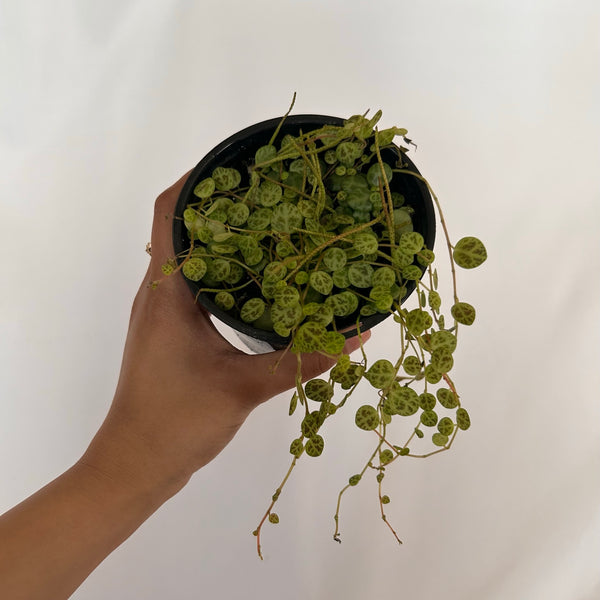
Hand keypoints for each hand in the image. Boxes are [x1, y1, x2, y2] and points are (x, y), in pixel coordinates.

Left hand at [80, 172, 368, 496]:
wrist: (135, 465)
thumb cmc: (176, 422)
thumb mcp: (246, 387)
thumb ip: (303, 359)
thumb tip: (357, 335)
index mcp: (167, 292)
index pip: (171, 213)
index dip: (198, 178)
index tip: (240, 164)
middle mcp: (159, 292)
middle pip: (183, 227)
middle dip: (223, 203)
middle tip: (273, 193)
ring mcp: (162, 312)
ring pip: (190, 257)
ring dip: (224, 238)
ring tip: (273, 227)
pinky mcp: (171, 332)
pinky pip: (195, 284)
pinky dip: (224, 271)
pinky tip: (260, 281)